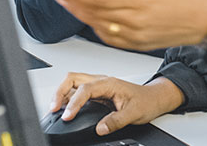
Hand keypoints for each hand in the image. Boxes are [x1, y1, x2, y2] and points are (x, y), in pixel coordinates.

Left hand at [41, 0, 206, 50]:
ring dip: (80, 14)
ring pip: (98, 25)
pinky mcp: (139, 43)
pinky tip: (89, 19)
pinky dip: (96, 27)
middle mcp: (135, 20)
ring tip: (66, 2)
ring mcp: (136, 34)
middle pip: (92, 11)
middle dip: (69, 0)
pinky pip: (110, 38)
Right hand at [50, 73, 184, 135]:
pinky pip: (77, 90)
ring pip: (72, 82)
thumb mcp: (134, 113)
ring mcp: (98, 85)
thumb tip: (100, 128)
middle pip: (72, 79)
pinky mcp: (96, 92)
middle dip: (59, 92)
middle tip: (53, 109)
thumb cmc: (146, 101)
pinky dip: (67, 97)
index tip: (67, 116)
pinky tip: (65, 107)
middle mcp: (101, 81)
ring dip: (61, 93)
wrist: (153, 98)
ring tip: (55, 109)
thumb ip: (116, 121)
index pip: (85, 89)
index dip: (73, 103)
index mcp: (109, 83)